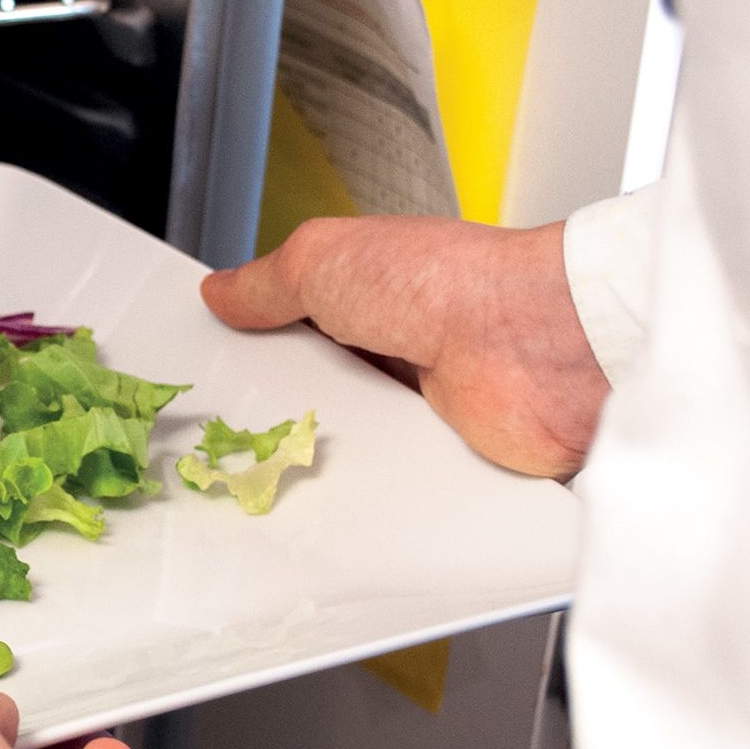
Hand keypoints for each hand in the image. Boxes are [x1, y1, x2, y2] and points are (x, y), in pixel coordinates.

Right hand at [202, 217, 609, 478]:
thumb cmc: (445, 284)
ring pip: (345, 442)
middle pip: (312, 392)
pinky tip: (335, 488)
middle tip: (231, 429)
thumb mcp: (325, 258)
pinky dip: (365, 490)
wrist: (535, 346)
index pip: (295, 327)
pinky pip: (388, 484)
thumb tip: (222, 291)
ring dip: (319, 451)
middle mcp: (398, 349)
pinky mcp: (447, 458)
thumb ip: (266, 280)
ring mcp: (423, 406)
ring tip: (273, 464)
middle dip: (276, 408)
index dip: (256, 348)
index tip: (215, 373)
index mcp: (370, 293)